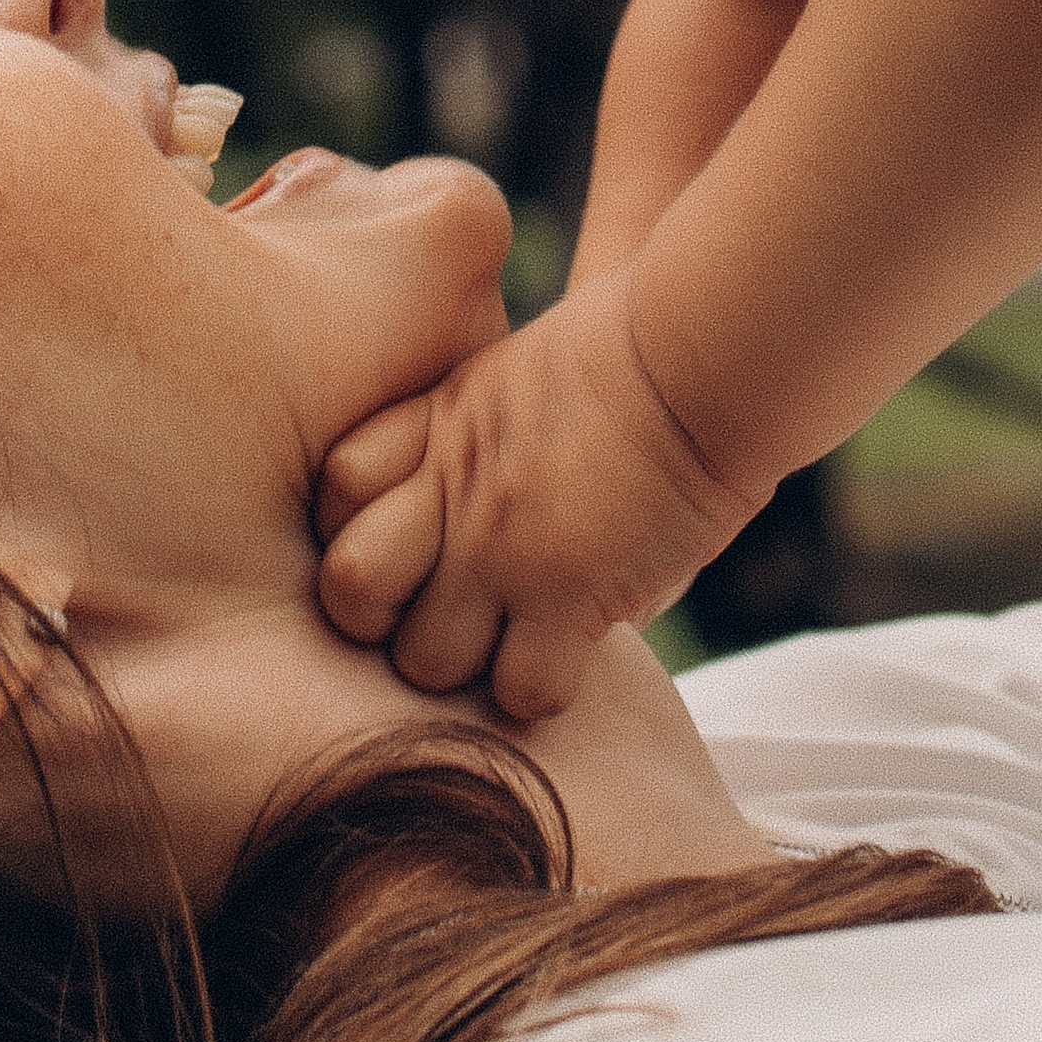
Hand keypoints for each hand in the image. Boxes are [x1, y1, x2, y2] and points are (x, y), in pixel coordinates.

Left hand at [310, 273, 756, 719]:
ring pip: (424, 661)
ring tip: (509, 644)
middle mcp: (452, 491)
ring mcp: (503, 549)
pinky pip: (520, 691)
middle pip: (351, 590)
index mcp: (438, 425)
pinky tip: (571, 653)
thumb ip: (473, 440)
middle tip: (445, 613)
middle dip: (389, 617)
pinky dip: (543, 689)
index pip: (336, 489)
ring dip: (467, 666)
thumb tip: (458, 514)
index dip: (363, 523)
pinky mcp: (570, 596)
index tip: (415, 536)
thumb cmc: (638, 350)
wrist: (705, 357)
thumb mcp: (520, 372)